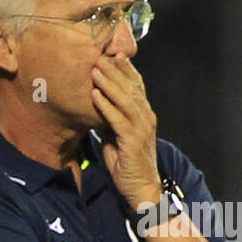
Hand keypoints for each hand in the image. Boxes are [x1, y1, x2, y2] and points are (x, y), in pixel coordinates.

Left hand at [90, 53, 160, 208]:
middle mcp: (147, 117)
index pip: (137, 86)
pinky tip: (95, 95)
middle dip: (115, 70)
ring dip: (109, 83)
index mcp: (145, 114)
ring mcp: (142, 128)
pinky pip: (118, 119)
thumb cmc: (128, 163)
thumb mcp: (117, 136)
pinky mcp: (133, 141)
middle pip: (131, 87)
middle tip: (99, 55)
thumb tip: (97, 103)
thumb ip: (111, 120)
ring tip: (95, 70)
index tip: (111, 53)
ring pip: (126, 99)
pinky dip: (106, 106)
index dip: (125, 69)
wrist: (141, 188)